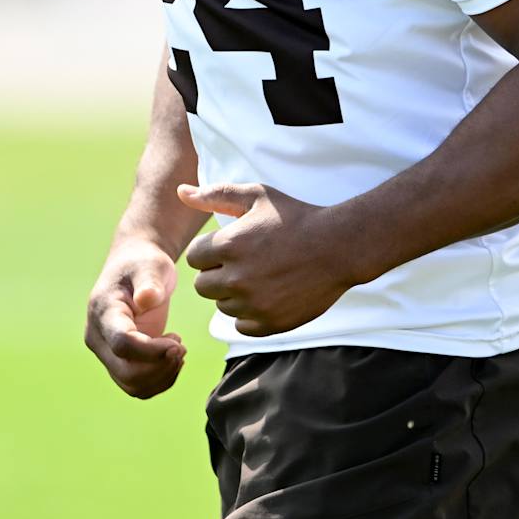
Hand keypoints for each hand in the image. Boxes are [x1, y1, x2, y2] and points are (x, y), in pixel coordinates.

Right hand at [84, 240, 185, 398]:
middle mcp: (99, 337)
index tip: (179, 341)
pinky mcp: (120, 361)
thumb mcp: (151, 265)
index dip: (153, 351)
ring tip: (179, 349)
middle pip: (126, 372)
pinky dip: (160, 379)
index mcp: (103, 311)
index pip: (123, 343)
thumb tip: (147, 299)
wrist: (135, 267)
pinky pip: (138, 385)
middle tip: (183, 347)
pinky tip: (173, 356)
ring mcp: (107, 352)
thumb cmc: (143, 263)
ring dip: (162, 376)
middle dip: (160, 367)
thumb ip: (149, 281)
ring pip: (131, 385)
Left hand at [179, 183, 354, 336]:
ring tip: (261, 275)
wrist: (339, 246)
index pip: (194, 258)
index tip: (233, 245)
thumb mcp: (257, 196)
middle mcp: (236, 278)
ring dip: (234, 294)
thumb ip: (215, 194)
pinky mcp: (269, 323)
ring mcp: (253, 304)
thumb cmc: (296, 216)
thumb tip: (180, 192)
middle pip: (202, 285)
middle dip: (217, 273)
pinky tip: (269, 294)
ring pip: (222, 306)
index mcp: (228, 245)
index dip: (211, 250)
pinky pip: (241, 325)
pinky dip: (250, 314)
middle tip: (246, 261)